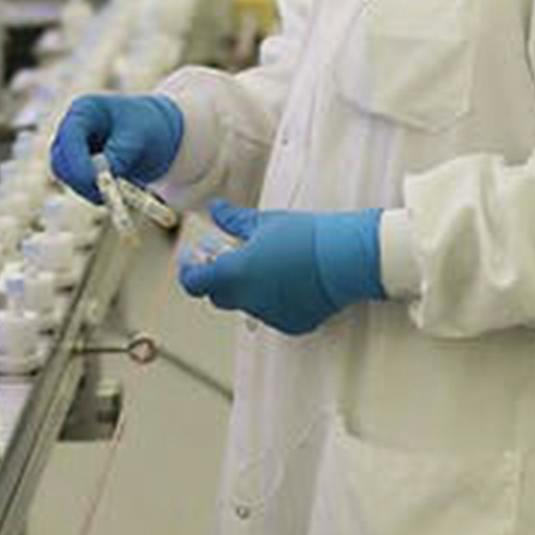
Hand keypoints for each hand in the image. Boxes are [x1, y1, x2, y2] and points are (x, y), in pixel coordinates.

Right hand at [49, 94, 183, 204]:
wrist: (159, 134)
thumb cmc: (149, 127)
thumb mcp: (139, 138)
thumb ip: (118, 155)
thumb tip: (99, 178)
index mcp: (85, 110)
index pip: (70, 137)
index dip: (77, 162)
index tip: (94, 181)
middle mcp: (72, 129)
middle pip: (61, 161)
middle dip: (82, 180)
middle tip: (109, 194)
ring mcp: (72, 149)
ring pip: (68, 177)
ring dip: (90, 189)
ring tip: (125, 187)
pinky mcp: (78, 167)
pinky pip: (80, 186)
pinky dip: (97, 192)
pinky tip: (122, 187)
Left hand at [178, 200, 383, 335]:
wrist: (345, 258)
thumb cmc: (305, 236)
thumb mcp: (263, 222)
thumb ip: (233, 220)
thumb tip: (216, 210)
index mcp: (234, 274)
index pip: (194, 283)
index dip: (190, 271)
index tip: (194, 259)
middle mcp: (247, 300)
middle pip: (218, 296)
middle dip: (218, 279)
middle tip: (229, 258)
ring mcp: (269, 315)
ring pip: (247, 304)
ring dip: (248, 288)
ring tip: (268, 264)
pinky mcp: (292, 324)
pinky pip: (273, 313)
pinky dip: (273, 299)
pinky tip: (289, 280)